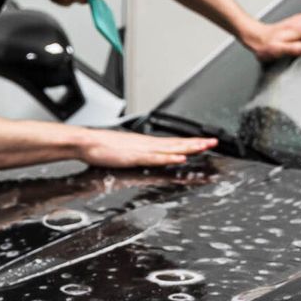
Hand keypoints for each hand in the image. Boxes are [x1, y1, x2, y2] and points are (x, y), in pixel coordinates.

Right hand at [77, 128, 214, 168]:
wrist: (87, 142)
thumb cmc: (102, 148)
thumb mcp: (125, 152)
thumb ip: (138, 155)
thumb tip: (148, 157)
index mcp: (146, 143)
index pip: (173, 142)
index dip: (189, 142)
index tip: (204, 141)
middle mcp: (147, 144)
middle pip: (176, 143)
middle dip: (196, 143)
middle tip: (213, 142)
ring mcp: (142, 149)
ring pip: (170, 148)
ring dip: (188, 148)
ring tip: (204, 147)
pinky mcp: (135, 156)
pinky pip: (155, 158)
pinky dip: (169, 157)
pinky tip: (180, 157)